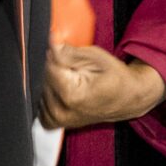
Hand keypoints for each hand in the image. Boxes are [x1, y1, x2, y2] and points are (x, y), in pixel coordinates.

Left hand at [39, 45, 165, 130]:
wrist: (128, 99)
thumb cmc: (115, 77)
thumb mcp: (96, 57)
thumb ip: (69, 51)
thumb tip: (49, 43)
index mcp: (71, 95)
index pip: (46, 65)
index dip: (53, 54)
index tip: (61, 49)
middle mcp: (61, 112)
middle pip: (41, 77)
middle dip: (50, 66)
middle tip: (71, 65)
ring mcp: (57, 120)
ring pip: (38, 88)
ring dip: (49, 78)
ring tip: (70, 77)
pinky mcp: (54, 123)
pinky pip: (39, 101)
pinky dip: (47, 91)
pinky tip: (61, 86)